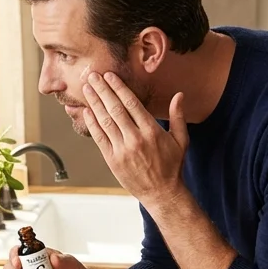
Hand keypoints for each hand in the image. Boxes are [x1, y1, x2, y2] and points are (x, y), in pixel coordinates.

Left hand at [81, 72, 188, 207]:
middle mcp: (135, 139)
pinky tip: (87, 111)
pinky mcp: (112, 160)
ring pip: (105, 121)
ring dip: (94, 103)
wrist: (161, 193)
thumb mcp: (181, 140)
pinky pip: (99, 138)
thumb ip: (178, 116)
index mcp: (152, 131)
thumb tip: (179, 95)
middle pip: (115, 108)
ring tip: (87, 88)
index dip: (119, 88)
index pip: (131, 104)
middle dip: (102, 90)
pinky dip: (92, 124)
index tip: (109, 76)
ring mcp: (122, 150)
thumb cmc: (172, 166)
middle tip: (92, 76)